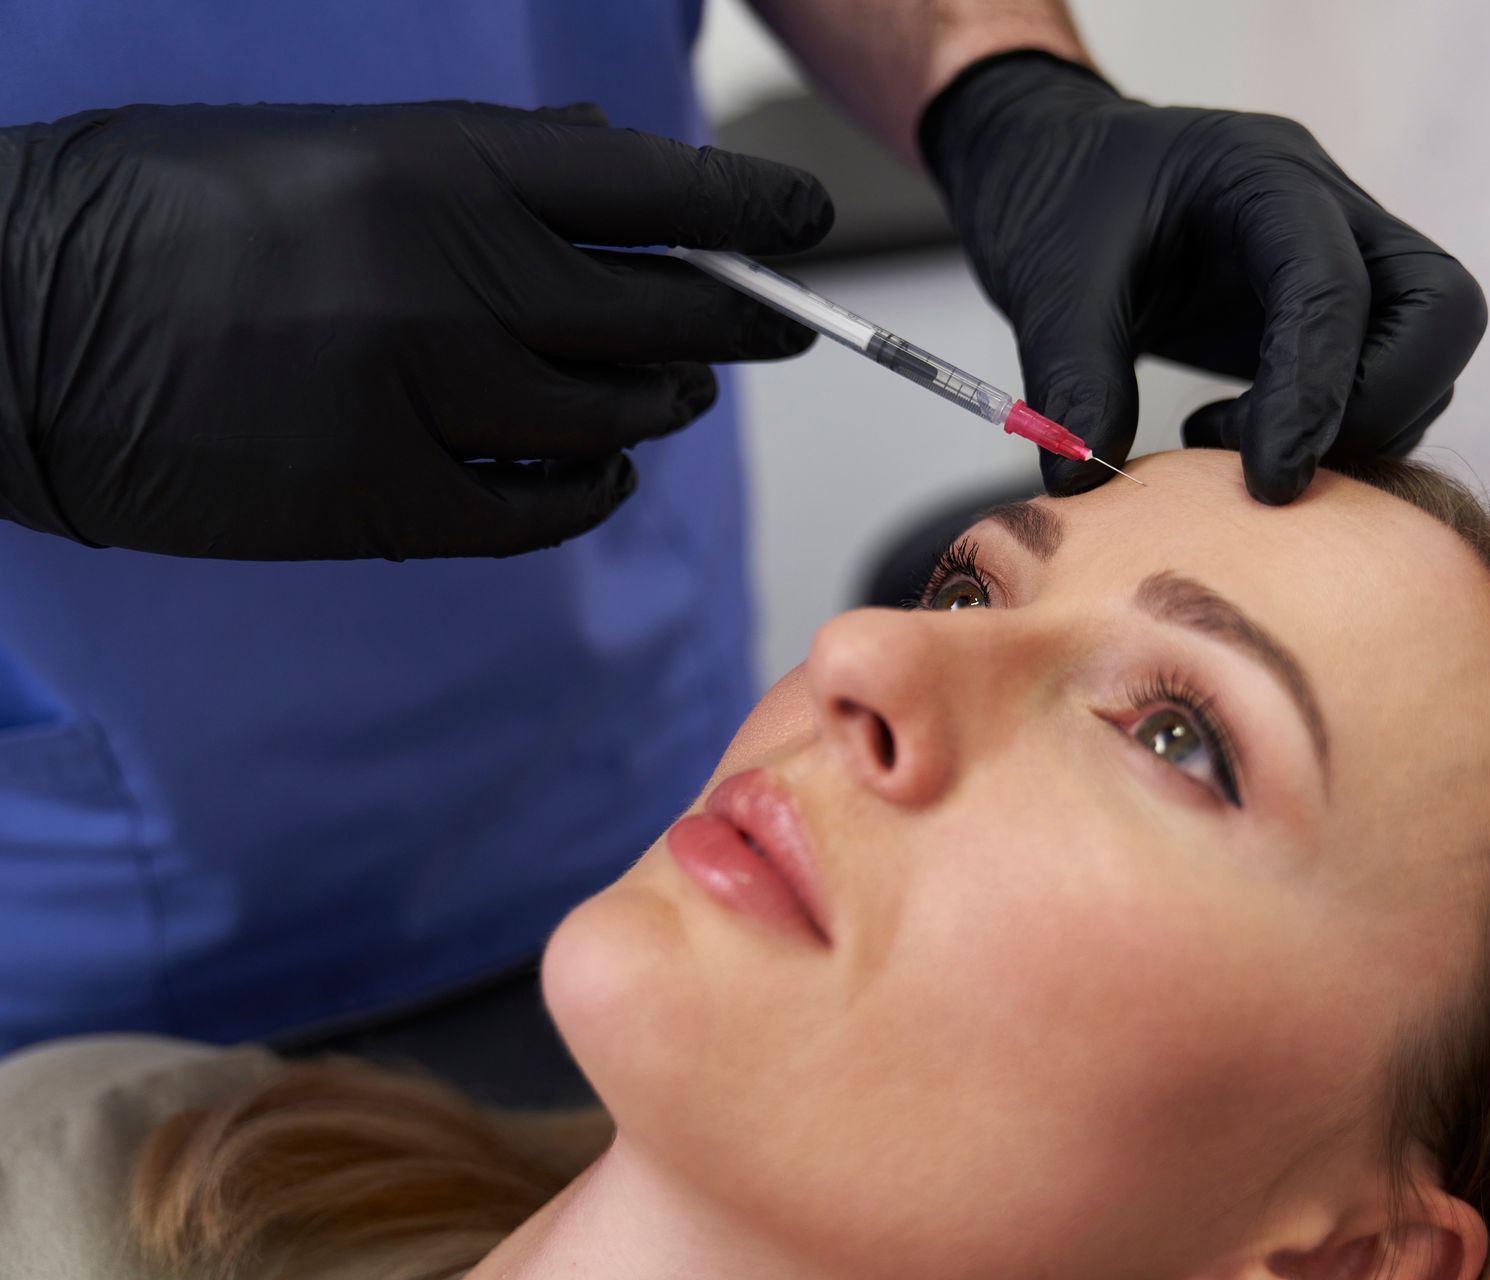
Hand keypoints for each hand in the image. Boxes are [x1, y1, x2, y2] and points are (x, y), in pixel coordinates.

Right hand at [0, 101, 832, 557]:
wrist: (11, 315)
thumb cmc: (160, 211)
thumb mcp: (330, 146)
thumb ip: (482, 166)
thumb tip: (611, 164)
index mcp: (436, 168)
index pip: (652, 186)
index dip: (750, 205)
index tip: (800, 220)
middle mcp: (449, 279)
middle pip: (664, 311)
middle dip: (743, 317)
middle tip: (779, 321)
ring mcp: (419, 398)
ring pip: (616, 417)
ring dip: (659, 403)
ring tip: (668, 388)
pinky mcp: (380, 500)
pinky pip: (542, 508)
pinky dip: (587, 491)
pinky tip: (594, 472)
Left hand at [920, 53, 1485, 502]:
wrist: (1056, 172)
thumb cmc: (1058, 202)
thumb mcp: (1046, 281)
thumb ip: (1072, 375)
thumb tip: (1083, 483)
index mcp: (1264, 176)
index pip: (1336, 286)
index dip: (1315, 394)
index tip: (1268, 483)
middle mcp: (1331, 210)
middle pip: (1439, 310)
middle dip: (1378, 406)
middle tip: (1270, 464)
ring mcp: (1346, 259)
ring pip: (1426, 356)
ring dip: (1354, 427)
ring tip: (1223, 439)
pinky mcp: (1334, 314)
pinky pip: (1386, 382)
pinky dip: (1335, 430)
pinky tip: (1233, 434)